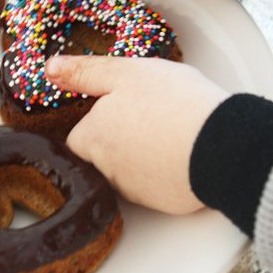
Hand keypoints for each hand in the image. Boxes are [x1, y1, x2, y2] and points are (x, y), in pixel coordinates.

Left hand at [45, 55, 228, 213]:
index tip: (119, 109)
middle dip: (119, 138)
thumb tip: (50, 69)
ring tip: (169, 131)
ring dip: (141, 155)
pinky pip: (155, 186)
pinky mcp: (162, 204)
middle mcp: (106, 171)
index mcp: (92, 139)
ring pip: (128, 172)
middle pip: (102, 155)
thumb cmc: (173, 103)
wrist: (222, 143)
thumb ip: (85, 71)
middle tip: (150, 116)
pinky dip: (163, 172)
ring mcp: (135, 191)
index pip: (78, 137)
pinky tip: (182, 152)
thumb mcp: (124, 72)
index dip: (98, 121)